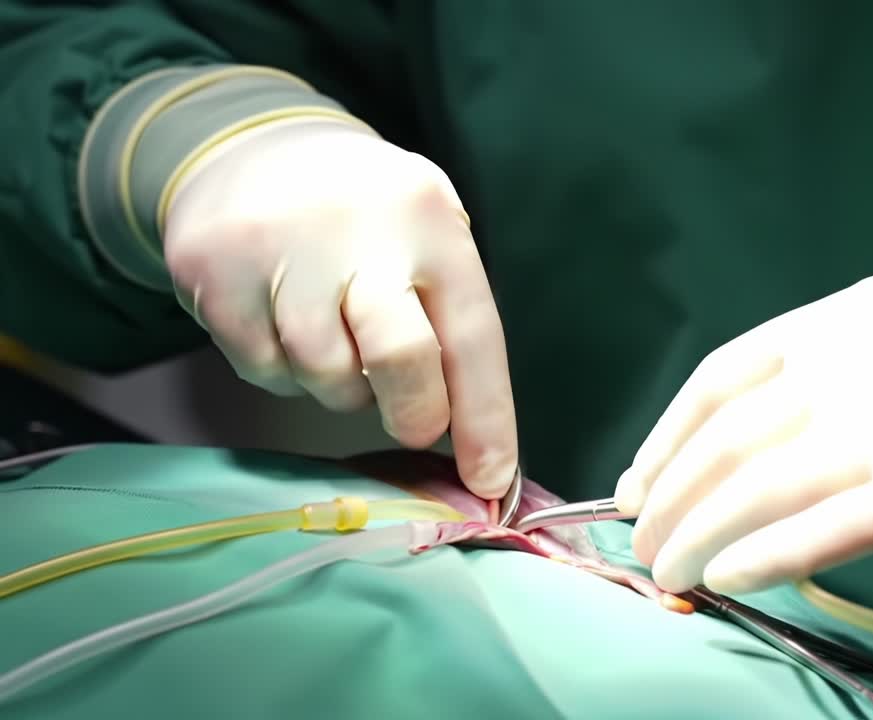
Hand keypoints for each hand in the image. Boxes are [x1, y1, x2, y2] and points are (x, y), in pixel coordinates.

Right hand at [163, 119, 516, 497]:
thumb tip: (472, 434)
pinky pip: (263, 368)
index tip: (491, 480)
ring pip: (326, 376)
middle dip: (413, 413)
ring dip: (340, 387)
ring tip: (337, 340)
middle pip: (401, 358)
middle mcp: (358, 230)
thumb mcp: (423, 229)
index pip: (472, 334)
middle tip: (413, 424)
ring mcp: (279, 249)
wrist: (249, 144)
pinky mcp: (213, 271)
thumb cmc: (362, 212)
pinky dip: (282, 370)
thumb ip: (447, 314)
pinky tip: (283, 324)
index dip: (486, 418)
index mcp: (428, 220)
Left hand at [614, 275, 872, 593]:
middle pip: (732, 435)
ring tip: (672, 575)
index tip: (637, 486)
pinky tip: (730, 578)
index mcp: (844, 318)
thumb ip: (818, 390)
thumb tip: (717, 467)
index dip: (666, 437)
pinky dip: (767, 556)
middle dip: (673, 499)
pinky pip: (826, 528)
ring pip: (764, 484)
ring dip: (701, 535)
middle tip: (646, 547)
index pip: (722, 376)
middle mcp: (860, 357)